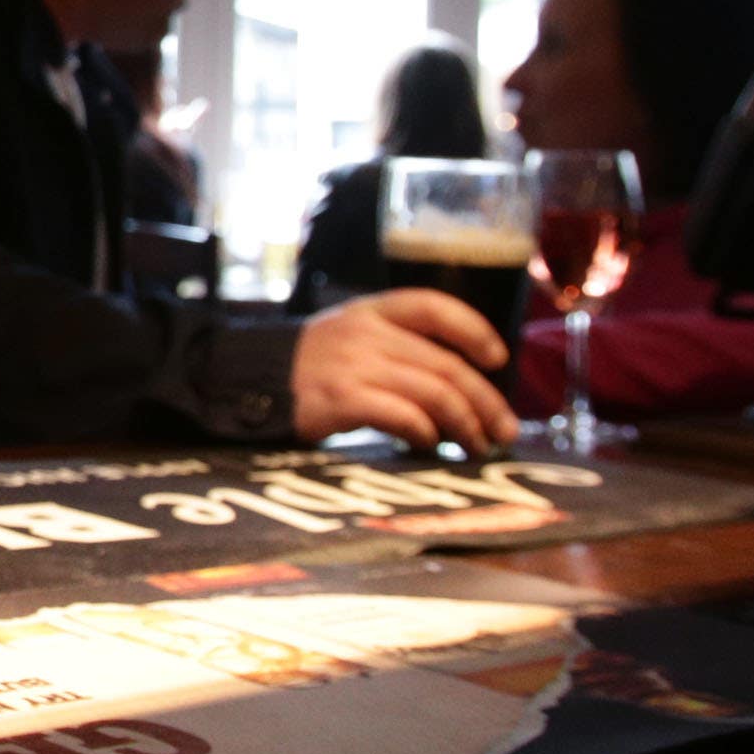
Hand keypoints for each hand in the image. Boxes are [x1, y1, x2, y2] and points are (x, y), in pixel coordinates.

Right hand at [291, 290, 519, 453]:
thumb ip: (398, 348)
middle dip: (484, 401)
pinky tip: (429, 445)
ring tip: (476, 446)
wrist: (249, 383)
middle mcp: (366, 333)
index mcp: (372, 311)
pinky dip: (424, 433)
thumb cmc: (310, 368)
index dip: (473, 330)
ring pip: (433, 392)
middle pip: (445, 364)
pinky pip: (401, 416)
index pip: (434, 307)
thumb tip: (461, 386)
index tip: (497, 359)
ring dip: (465, 424)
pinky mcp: (341, 400)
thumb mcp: (351, 337)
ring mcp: (352, 366)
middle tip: (504, 431)